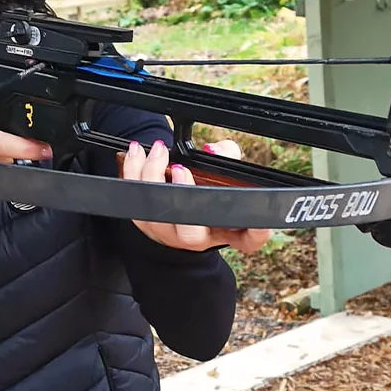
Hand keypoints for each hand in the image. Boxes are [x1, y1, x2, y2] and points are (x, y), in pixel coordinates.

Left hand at [122, 138, 272, 252]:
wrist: (179, 206)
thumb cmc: (210, 190)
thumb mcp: (227, 171)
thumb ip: (227, 157)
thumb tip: (213, 151)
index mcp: (230, 231)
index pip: (251, 238)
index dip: (256, 231)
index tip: (252, 215)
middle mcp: (201, 239)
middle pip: (191, 234)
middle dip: (183, 199)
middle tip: (181, 169)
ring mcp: (171, 236)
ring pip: (156, 218)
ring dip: (152, 179)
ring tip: (158, 151)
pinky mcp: (147, 225)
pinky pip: (135, 204)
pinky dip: (134, 174)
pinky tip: (138, 153)